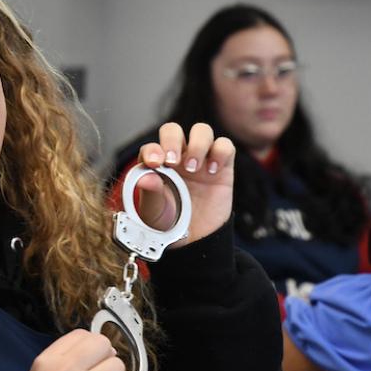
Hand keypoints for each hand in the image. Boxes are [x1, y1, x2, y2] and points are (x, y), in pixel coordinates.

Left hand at [135, 121, 235, 245]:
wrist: (195, 240)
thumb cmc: (169, 224)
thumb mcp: (155, 212)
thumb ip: (150, 193)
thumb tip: (145, 178)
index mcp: (156, 167)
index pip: (151, 147)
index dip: (152, 151)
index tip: (155, 164)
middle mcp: (176, 158)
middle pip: (173, 130)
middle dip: (172, 140)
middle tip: (173, 162)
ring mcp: (200, 159)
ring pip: (201, 131)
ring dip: (197, 144)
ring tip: (193, 168)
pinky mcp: (222, 166)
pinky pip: (225, 145)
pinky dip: (220, 152)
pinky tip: (212, 171)